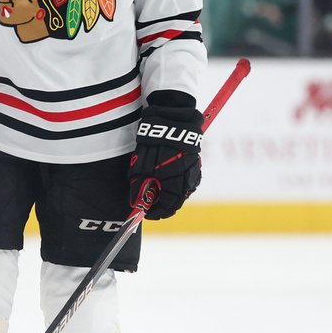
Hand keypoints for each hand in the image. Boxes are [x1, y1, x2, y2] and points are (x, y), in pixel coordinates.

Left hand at [127, 105, 202, 219]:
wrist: (172, 118)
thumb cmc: (153, 141)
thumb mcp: (139, 164)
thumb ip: (139, 185)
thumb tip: (136, 203)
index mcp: (174, 179)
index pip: (167, 205)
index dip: (156, 212)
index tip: (146, 213)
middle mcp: (187, 178)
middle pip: (177, 201)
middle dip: (163, 206)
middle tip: (151, 207)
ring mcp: (194, 171)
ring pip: (183, 192)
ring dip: (170, 196)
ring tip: (156, 195)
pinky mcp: (195, 164)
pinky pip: (187, 181)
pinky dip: (176, 186)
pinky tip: (166, 183)